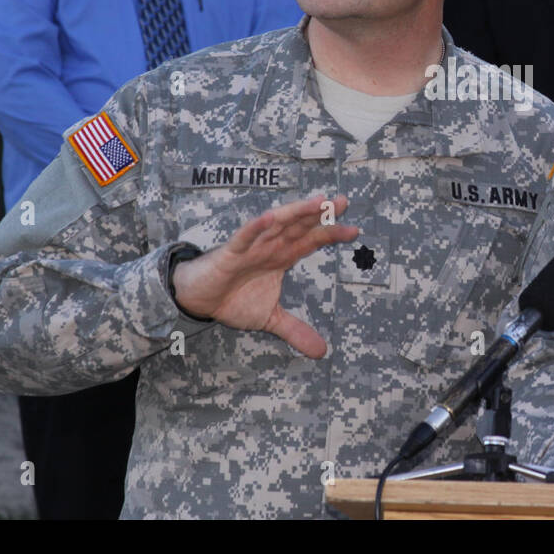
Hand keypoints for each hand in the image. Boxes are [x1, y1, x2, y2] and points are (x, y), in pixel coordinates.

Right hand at [171, 194, 358, 357]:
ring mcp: (251, 246)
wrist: (199, 301)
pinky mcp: (230, 253)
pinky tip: (269, 218)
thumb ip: (296, 331)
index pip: (311, 241)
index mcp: (282, 257)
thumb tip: (322, 352)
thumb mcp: (270, 319)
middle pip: (300, 226)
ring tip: (318, 202)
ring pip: (277, 224)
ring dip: (297, 212)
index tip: (354, 231)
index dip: (331, 234)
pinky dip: (256, 229)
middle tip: (343, 201)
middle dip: (320, 214)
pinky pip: (244, 238)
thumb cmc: (233, 299)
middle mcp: (270, 246)